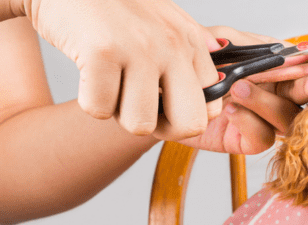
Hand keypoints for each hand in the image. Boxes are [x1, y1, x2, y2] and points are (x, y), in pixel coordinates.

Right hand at [13, 0, 221, 138]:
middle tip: (138, 108)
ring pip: (141, 125)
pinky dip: (90, 101)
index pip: (210, 108)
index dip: (182, 119)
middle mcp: (171, 44)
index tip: (160, 106)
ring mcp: (139, 48)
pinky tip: (88, 74)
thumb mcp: (163, 20)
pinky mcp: (101, 52)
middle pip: (190, 125)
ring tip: (110, 83)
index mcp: (190, 40)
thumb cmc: (112, 6)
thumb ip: (192, 52)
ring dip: (119, 114)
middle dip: (161, 129)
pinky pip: (100, 110)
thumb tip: (219, 88)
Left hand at [177, 27, 307, 153]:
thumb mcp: (219, 42)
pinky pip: (262, 138)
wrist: (164, 92)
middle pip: (304, 97)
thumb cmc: (194, 65)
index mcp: (276, 68)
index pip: (306, 68)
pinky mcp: (245, 140)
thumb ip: (246, 43)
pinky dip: (249, 122)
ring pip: (286, 119)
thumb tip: (280, 48)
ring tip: (239, 88)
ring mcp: (262, 119)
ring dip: (267, 103)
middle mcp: (274, 94)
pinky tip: (230, 110)